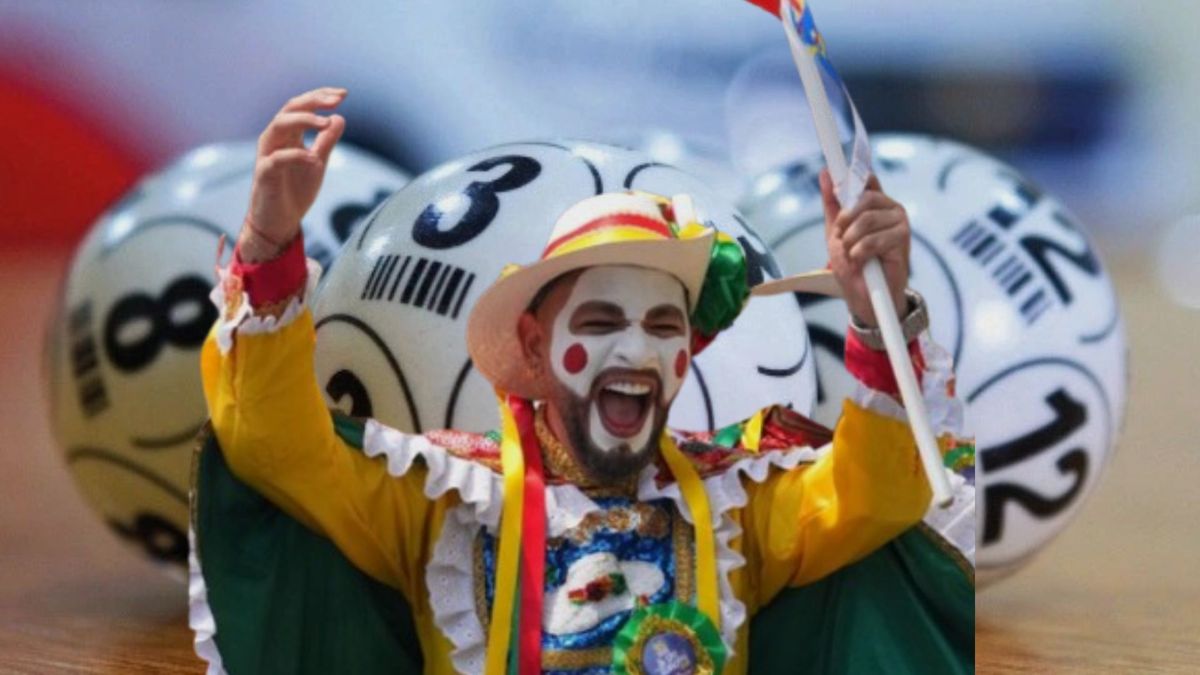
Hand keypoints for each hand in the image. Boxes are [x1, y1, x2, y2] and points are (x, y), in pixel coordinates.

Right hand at [238, 87, 346, 261]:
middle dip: (314, 101)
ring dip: (303, 120)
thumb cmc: (295, 192)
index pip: (301, 106)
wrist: (280, 222)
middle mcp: (275, 139)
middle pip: (290, 108)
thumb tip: (339, 118)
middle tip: (337, 100)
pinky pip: (276, 159)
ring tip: (326, 123)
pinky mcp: (263, 174)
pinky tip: (314, 158)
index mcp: (288, 135)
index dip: (321, 96)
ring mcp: (267, 155)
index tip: (343, 94)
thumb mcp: (317, 163)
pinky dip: (295, 155)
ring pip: (278, 125)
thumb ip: (326, 142)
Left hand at [821, 169, 909, 327]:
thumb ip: (831, 204)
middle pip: (863, 198)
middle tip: (840, 237)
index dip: (851, 175)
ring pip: (866, 219)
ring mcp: (899, 222)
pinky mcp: (903, 239)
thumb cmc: (853, 264)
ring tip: (852, 254)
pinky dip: (859, 253)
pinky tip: (862, 262)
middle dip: (844, 220)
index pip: (865, 179)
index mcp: (874, 203)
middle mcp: (890, 207)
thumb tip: (824, 173)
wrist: (865, 296)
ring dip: (850, 241)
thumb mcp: (835, 232)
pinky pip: (873, 239)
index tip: (836, 174)